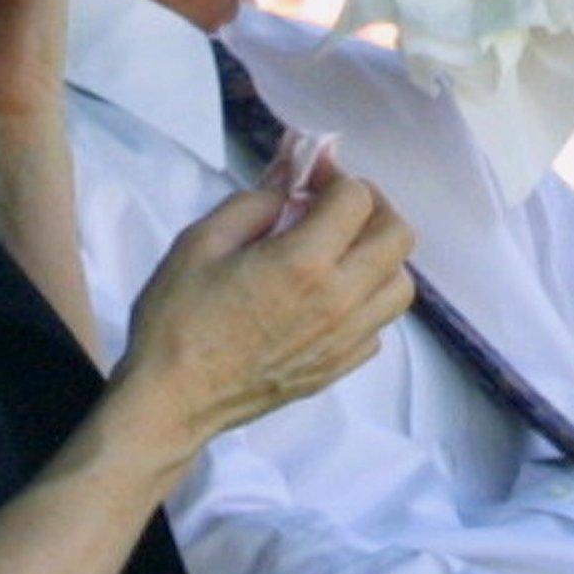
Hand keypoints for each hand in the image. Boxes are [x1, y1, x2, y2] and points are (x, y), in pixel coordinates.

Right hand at [110, 178, 414, 456]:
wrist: (174, 398)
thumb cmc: (178, 318)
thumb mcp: (200, 241)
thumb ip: (252, 204)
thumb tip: (289, 187)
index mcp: (305, 262)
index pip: (356, 199)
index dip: (335, 175)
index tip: (309, 175)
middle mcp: (340, 300)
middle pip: (398, 236)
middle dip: (372, 206)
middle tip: (335, 204)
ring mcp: (346, 339)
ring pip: (400, 284)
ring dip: (379, 255)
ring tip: (341, 250)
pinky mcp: (340, 366)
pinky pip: (379, 324)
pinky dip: (366, 300)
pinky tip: (330, 296)